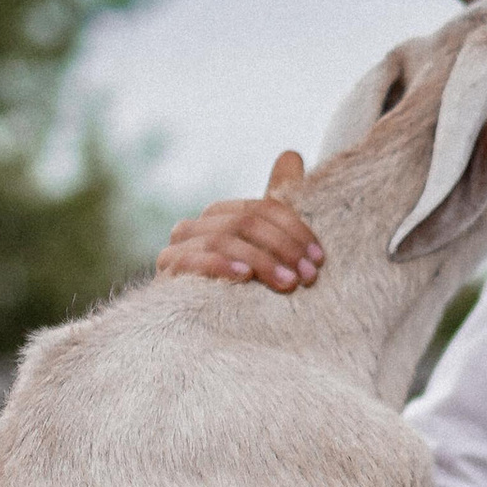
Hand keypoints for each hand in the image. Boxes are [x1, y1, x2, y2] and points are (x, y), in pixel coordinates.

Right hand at [155, 153, 322, 290]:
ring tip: (287, 283)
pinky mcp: (167, 271)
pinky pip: (192, 260)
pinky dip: (220, 266)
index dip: (295, 230)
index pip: (263, 208)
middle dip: (283, 248)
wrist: (197, 332)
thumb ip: (276, 207)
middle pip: (246, 222)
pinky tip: (244, 278)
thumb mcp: (264, 250)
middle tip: (308, 276)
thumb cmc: (239, 290)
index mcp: (220, 215)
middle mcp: (195, 226)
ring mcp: (176, 247)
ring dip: (261, 261)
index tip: (319, 259)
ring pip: (223, 239)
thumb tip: (291, 154)